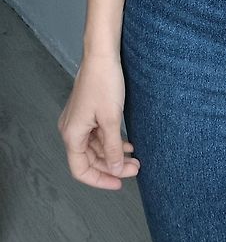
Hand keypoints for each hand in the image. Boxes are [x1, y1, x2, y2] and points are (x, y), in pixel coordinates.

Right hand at [57, 55, 139, 189]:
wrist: (102, 57)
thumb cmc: (104, 83)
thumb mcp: (111, 119)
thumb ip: (112, 148)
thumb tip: (114, 169)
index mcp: (72, 135)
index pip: (81, 170)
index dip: (100, 180)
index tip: (119, 184)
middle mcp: (72, 130)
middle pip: (91, 160)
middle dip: (113, 167)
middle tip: (136, 168)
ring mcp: (80, 122)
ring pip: (97, 148)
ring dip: (115, 155)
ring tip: (136, 159)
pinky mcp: (88, 114)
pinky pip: (99, 136)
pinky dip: (113, 142)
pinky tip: (128, 145)